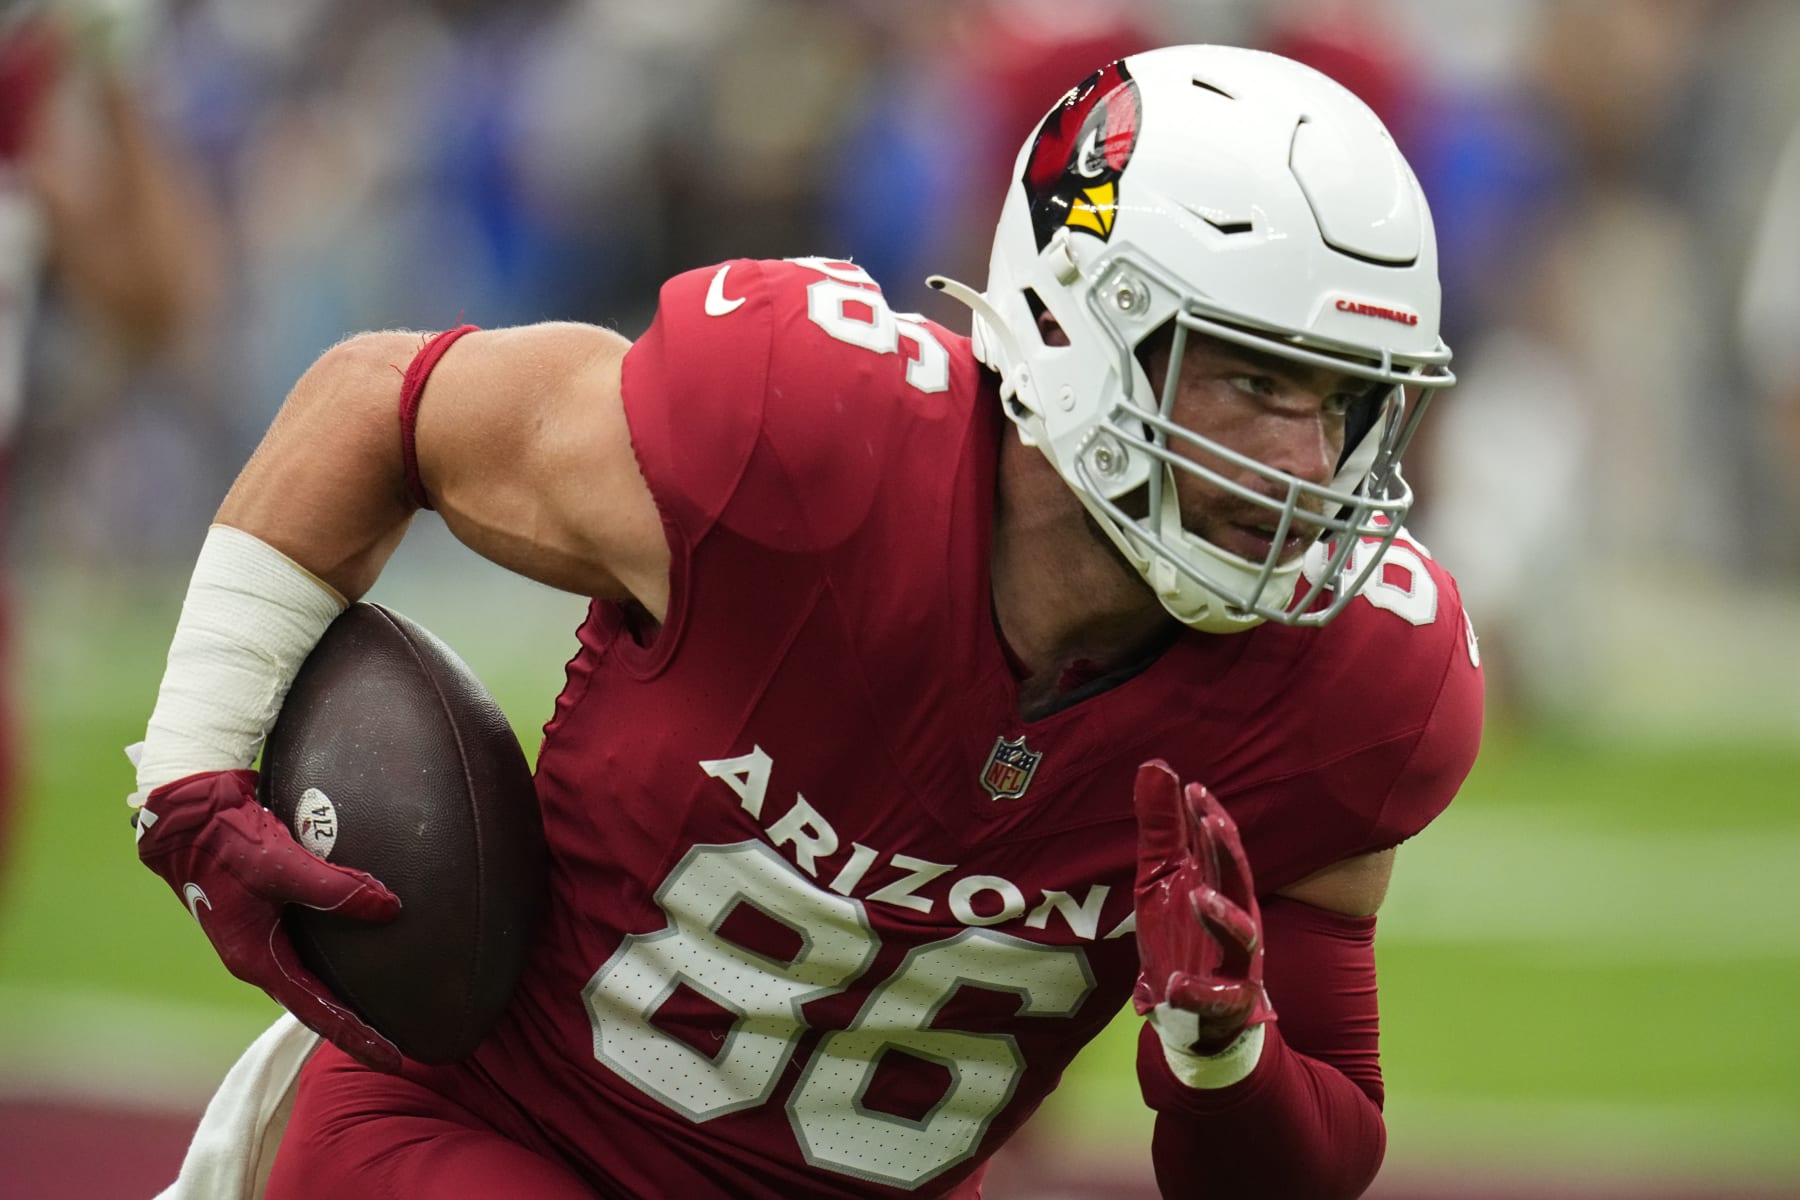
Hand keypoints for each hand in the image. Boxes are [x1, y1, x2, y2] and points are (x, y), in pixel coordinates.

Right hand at [135, 769, 403, 1071]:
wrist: (185, 814)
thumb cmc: (225, 841)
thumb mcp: (280, 864)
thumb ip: (334, 887)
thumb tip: (390, 908)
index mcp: (256, 960)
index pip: (317, 1011)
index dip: (356, 1035)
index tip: (393, 1059)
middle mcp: (257, 958)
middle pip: (315, 1003)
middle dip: (354, 1026)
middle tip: (398, 1044)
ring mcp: (259, 938)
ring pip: (311, 976)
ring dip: (345, 994)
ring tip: (387, 1004)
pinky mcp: (266, 915)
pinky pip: (309, 946)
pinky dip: (337, 956)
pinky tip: (365, 945)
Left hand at [1130, 760, 1272, 1056]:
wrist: (1195, 1015)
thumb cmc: (1182, 935)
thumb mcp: (1162, 878)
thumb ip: (1163, 828)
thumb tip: (1157, 765)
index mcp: (1222, 886)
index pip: (1220, 848)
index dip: (1210, 819)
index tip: (1192, 788)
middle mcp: (1238, 920)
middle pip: (1238, 880)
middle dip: (1226, 851)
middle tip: (1207, 821)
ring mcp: (1237, 963)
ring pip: (1242, 936)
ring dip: (1222, 915)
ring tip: (1197, 896)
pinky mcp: (1228, 1004)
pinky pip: (1218, 999)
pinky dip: (1199, 993)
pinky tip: (1176, 985)